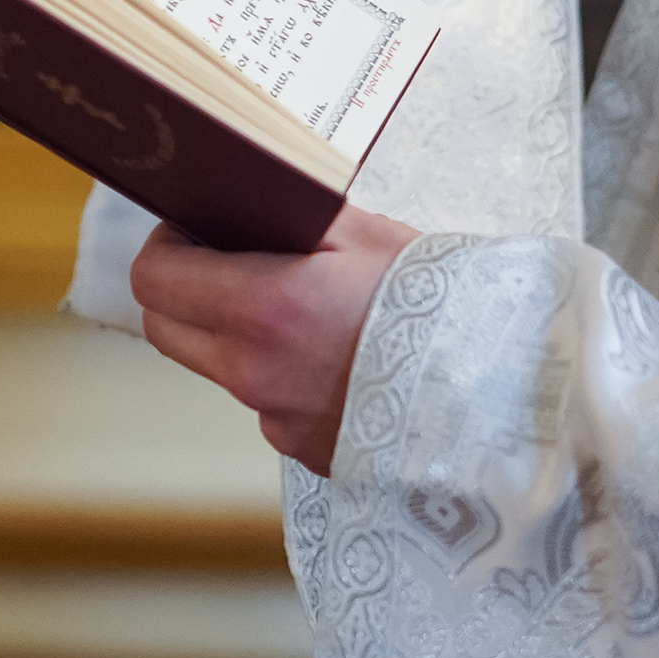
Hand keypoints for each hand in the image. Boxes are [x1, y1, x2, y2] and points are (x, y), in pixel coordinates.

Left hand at [129, 205, 418, 473]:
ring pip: (221, 369)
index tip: (193, 231)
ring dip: (237, 336)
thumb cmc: (444, 306)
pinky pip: (269, 404)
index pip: (154, 280)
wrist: (504, 392)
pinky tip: (340, 358)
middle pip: (166, 330)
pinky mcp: (304, 452)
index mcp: (264, 309)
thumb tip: (258, 205)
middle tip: (227, 264)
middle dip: (184, 292)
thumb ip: (298, 223)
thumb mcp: (370, 237)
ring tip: (303, 310)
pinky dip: (285, 377)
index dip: (166, 248)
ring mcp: (277, 420)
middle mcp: (255, 373)